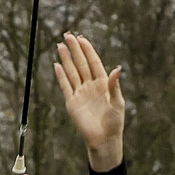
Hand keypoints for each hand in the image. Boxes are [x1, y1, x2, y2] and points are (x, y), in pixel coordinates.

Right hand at [55, 33, 124, 169]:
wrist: (104, 140)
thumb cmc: (114, 123)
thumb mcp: (118, 102)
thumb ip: (115, 85)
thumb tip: (117, 68)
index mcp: (103, 84)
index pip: (94, 62)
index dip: (88, 50)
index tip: (81, 38)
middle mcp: (91, 86)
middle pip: (81, 63)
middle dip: (75, 49)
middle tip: (67, 34)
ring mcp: (80, 93)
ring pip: (72, 72)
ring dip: (66, 59)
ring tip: (60, 45)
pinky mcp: (72, 103)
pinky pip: (65, 86)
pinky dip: (61, 76)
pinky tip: (56, 65)